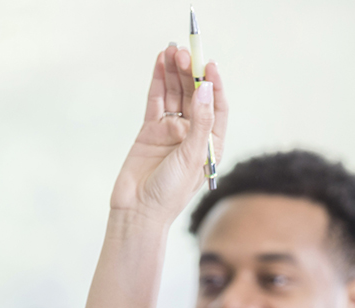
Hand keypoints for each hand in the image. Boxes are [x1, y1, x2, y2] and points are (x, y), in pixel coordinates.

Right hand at [110, 45, 228, 221]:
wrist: (138, 210)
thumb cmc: (171, 192)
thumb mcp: (192, 157)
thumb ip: (200, 123)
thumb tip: (207, 90)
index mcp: (211, 144)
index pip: (217, 107)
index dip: (214, 85)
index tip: (209, 65)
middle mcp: (193, 134)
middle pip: (195, 96)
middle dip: (191, 73)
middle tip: (185, 53)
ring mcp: (171, 131)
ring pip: (175, 95)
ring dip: (175, 73)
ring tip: (171, 51)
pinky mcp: (150, 130)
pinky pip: (157, 101)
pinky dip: (158, 82)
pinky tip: (159, 64)